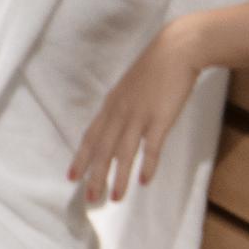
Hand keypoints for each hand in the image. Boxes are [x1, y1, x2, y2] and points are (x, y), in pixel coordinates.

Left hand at [70, 31, 208, 207]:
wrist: (177, 49)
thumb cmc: (156, 68)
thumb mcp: (130, 87)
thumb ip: (122, 107)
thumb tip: (117, 125)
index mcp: (111, 105)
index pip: (91, 137)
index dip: (81, 158)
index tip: (72, 177)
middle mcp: (120, 112)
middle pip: (102, 149)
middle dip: (95, 175)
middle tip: (90, 199)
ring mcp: (139, 115)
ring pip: (123, 152)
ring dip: (119, 177)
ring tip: (115, 197)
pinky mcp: (160, 117)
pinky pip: (151, 147)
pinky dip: (147, 165)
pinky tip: (144, 181)